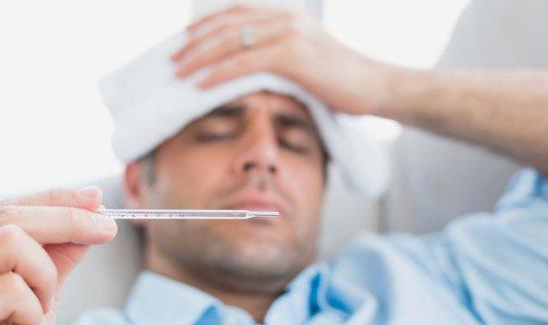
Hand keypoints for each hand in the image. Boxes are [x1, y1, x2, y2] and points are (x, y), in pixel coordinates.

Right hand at [0, 186, 117, 324]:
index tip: (96, 199)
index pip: (7, 208)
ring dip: (44, 278)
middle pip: (11, 216)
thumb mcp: (41, 295)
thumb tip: (89, 214)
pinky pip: (11, 288)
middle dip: (69, 221)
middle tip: (107, 230)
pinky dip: (32, 312)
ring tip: (38, 312)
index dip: (56, 200)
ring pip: (13, 242)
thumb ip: (58, 255)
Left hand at [172, 5, 394, 114]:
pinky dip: (219, 72)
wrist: (376, 86)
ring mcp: (289, 34)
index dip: (205, 26)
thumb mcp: (306, 61)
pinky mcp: (293, 55)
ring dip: (200, 57)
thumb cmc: (342, 81)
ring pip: (231, 41)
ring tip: (178, 73)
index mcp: (286, 17)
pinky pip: (245, 62)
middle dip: (195, 43)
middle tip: (171, 60)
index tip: (182, 42)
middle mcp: (284, 18)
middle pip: (227, 25)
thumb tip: (248, 72)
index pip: (235, 14)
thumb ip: (278, 57)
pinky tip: (201, 84)